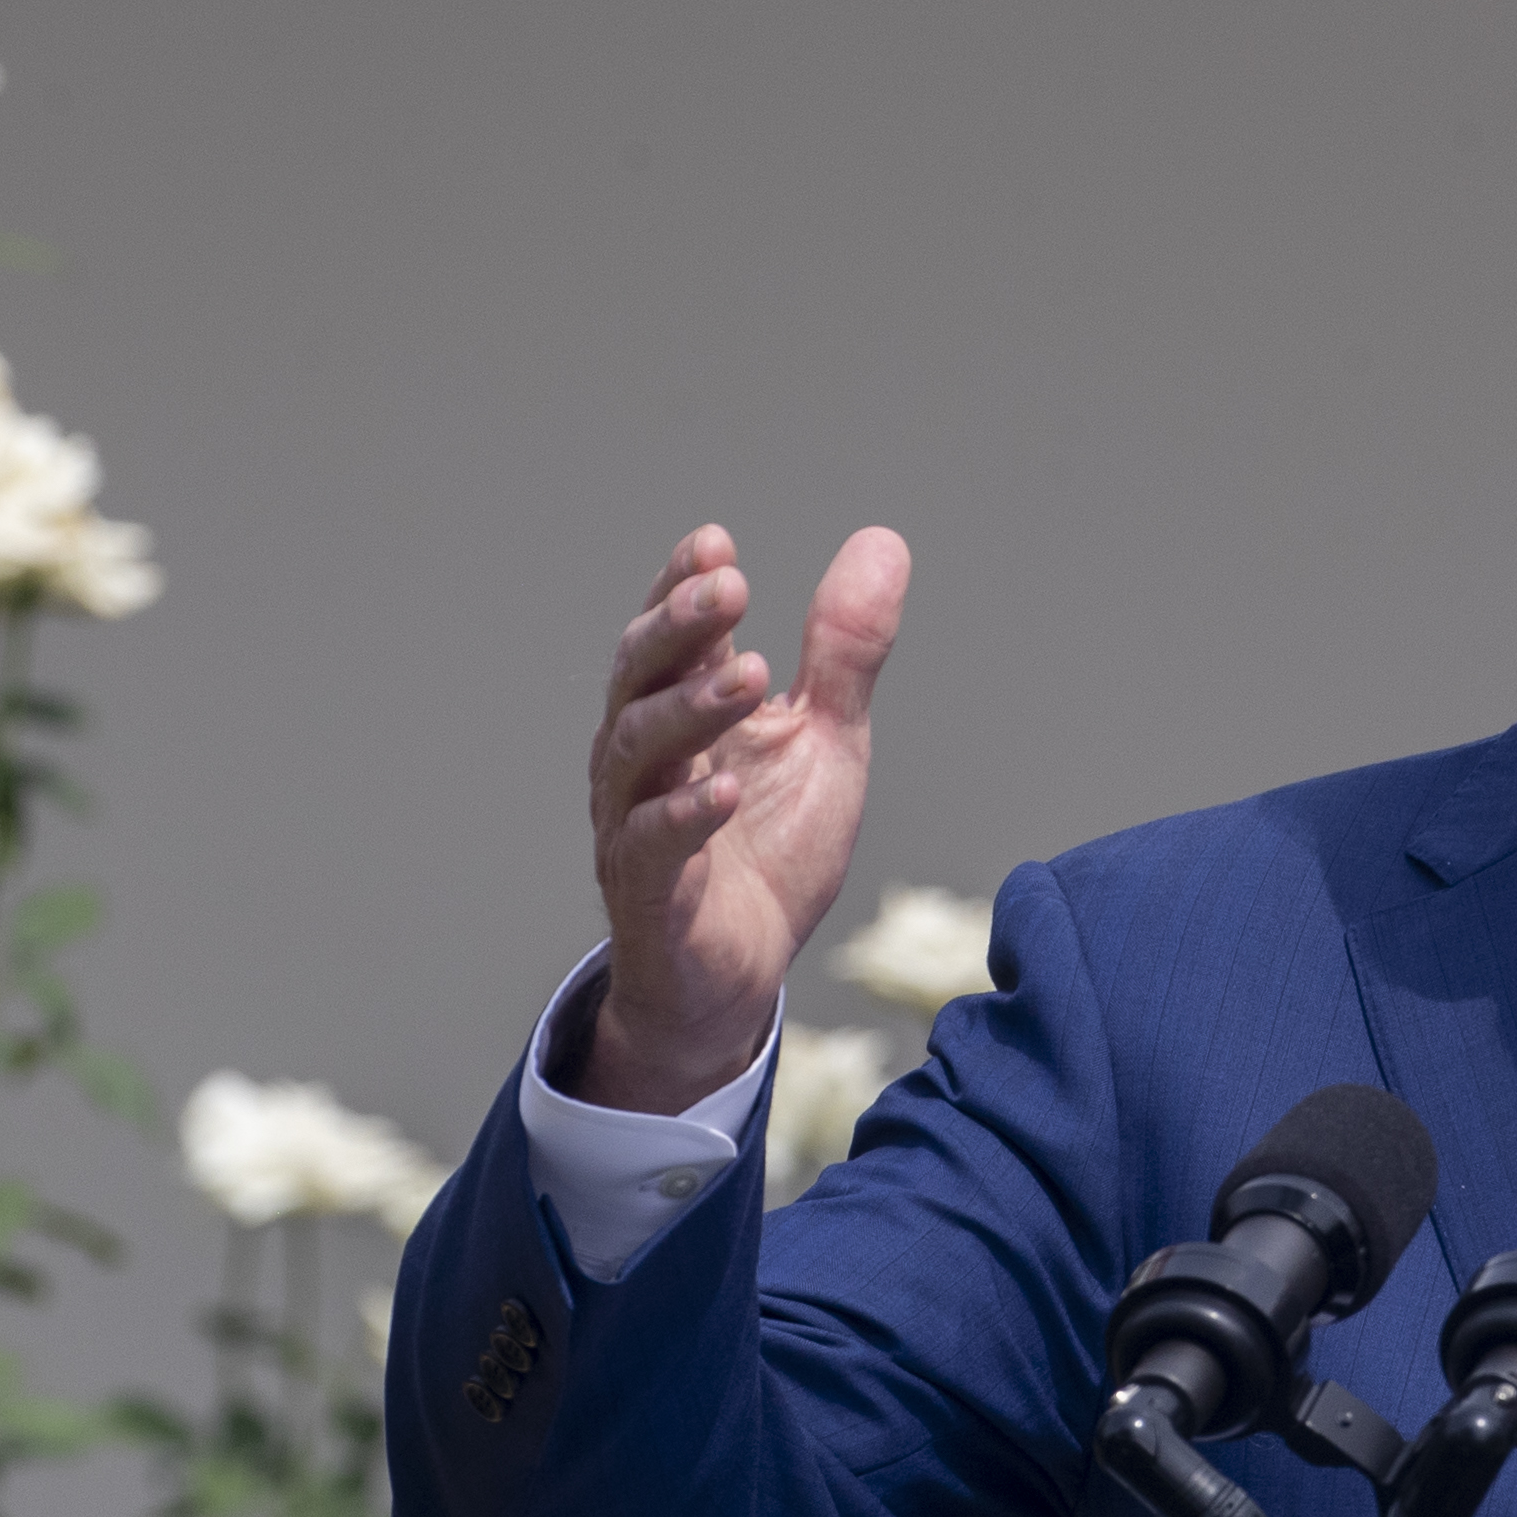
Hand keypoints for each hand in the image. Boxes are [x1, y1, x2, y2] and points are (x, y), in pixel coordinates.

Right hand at [574, 522, 911, 1112]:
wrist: (740, 973)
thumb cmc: (768, 850)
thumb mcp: (823, 739)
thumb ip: (843, 654)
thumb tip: (882, 543)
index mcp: (679, 712)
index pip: (668, 635)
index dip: (681, 587)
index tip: (714, 543)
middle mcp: (641, 759)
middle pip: (638, 677)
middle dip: (679, 626)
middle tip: (729, 584)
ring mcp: (634, 824)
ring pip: (636, 752)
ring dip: (689, 708)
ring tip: (748, 671)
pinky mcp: (648, 894)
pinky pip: (651, 847)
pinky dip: (686, 815)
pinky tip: (726, 788)